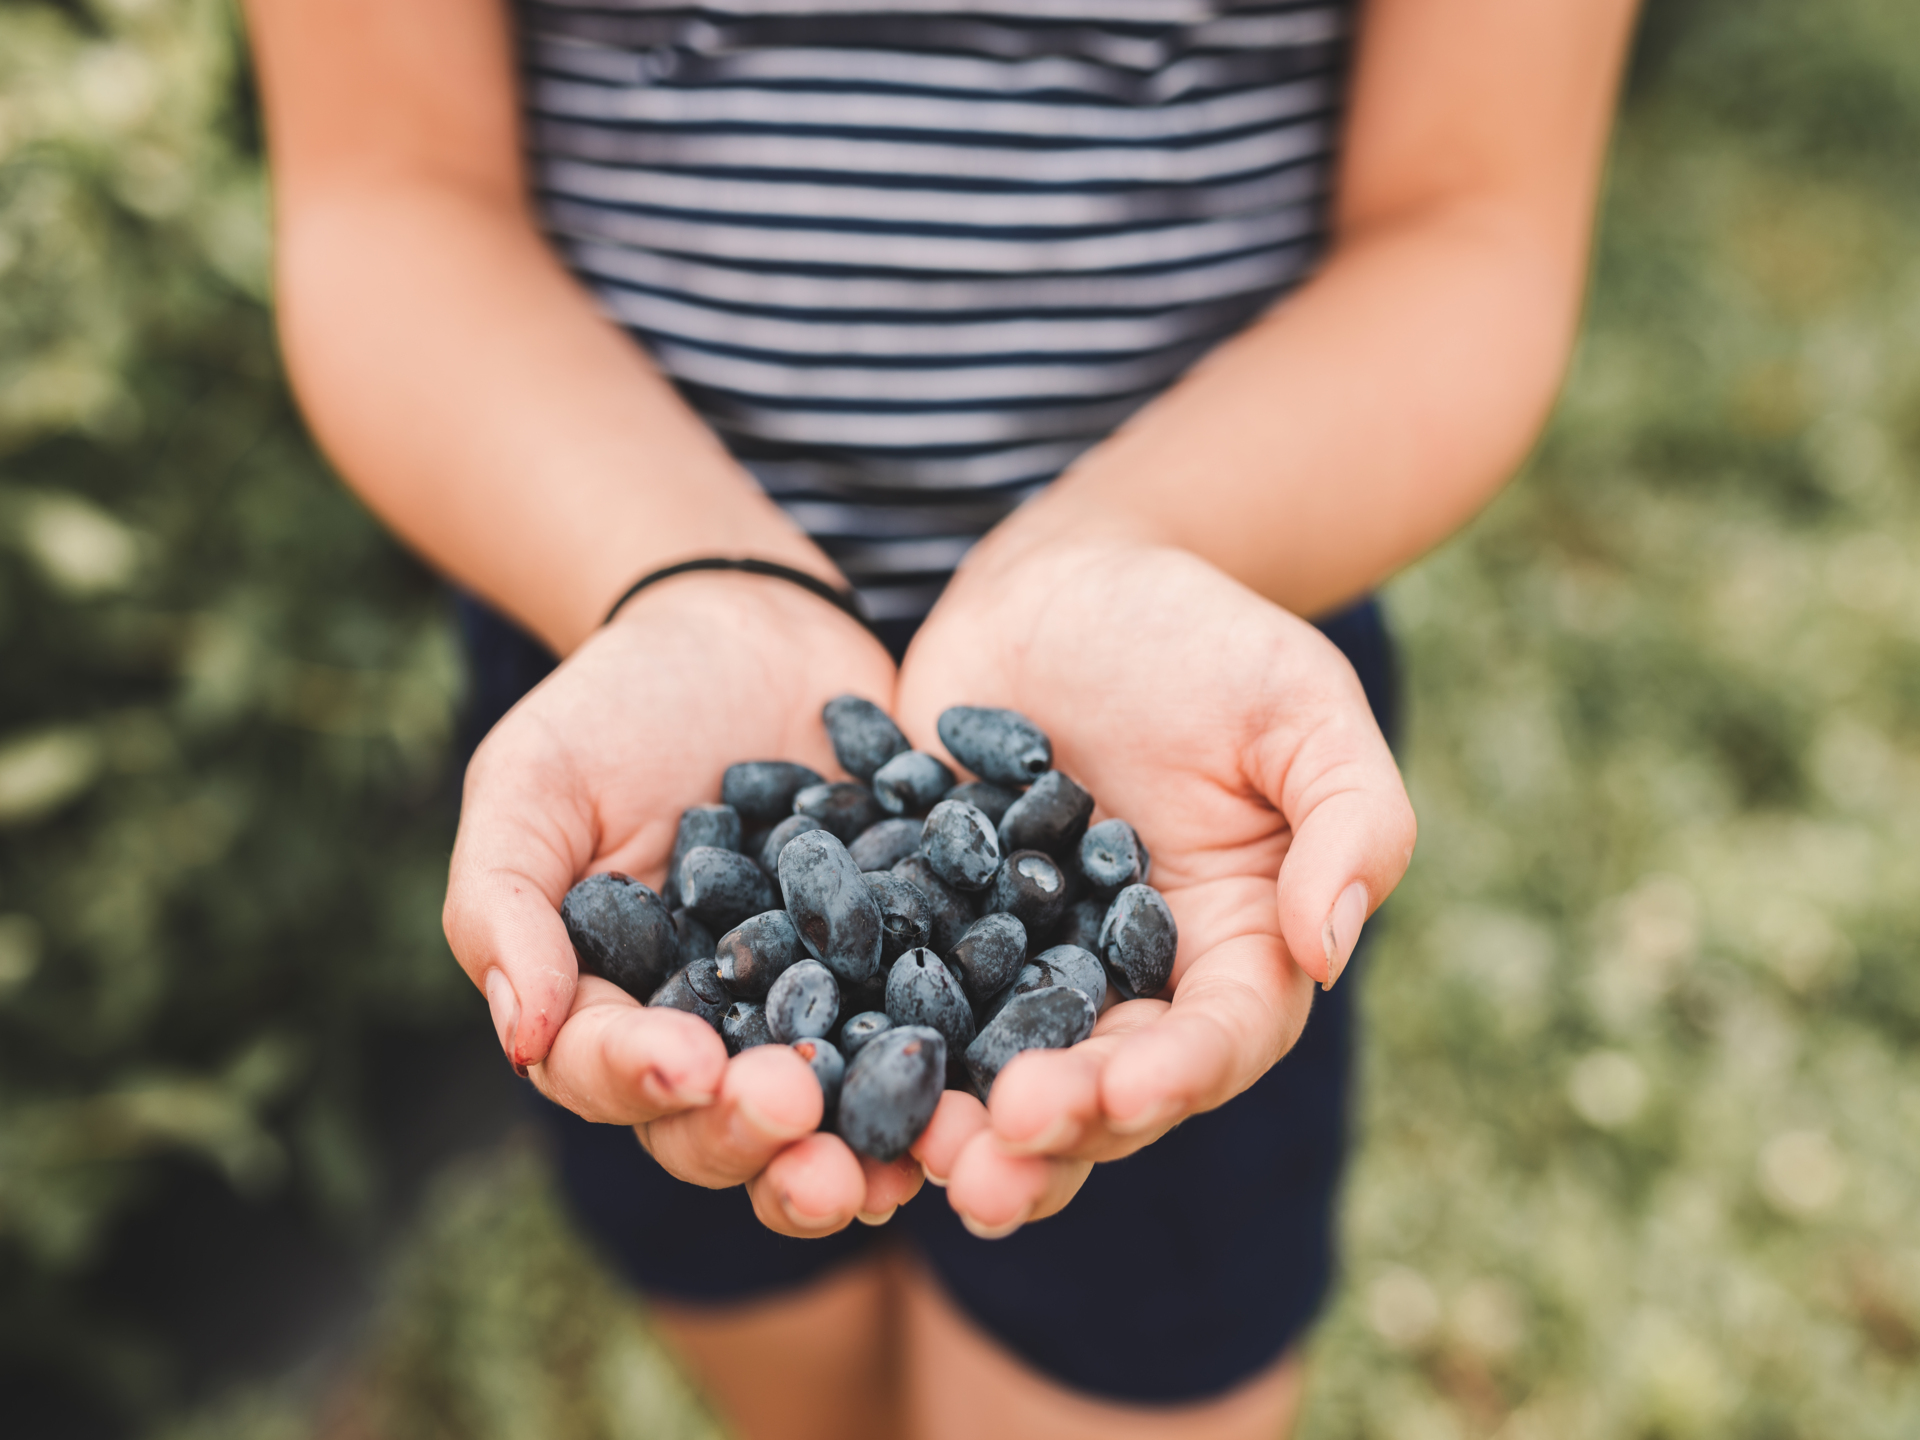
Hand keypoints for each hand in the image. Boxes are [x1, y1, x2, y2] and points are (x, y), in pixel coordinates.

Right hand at [442, 576, 922, 1234]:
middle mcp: (715, 1036)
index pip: (609, 1072)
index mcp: (610, 1009)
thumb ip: (505, 906)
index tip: (688, 1062)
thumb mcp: (530, 783)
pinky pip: (927, 1036)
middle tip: (799, 1118)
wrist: (747, 629)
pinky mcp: (906, 977)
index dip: (642, 1079)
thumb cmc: (613, 705)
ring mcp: (817, 1016)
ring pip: (828, 1115)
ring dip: (855, 1150)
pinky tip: (975, 1086)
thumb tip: (521, 1039)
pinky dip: (950, 1072)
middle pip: (720, 1125)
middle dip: (756, 1136)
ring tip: (887, 1166)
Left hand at [894, 536, 1414, 1236]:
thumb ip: (1348, 819)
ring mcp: (1018, 964)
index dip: (1172, 1078)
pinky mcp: (927, 930)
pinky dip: (860, 1039)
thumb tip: (1326, 946)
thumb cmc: (1207, 637)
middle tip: (983, 1173)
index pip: (1217, 1041)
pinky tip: (815, 1068)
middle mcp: (1125, 983)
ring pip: (992, 1069)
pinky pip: (893, 994)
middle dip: (1047, 1140)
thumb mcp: (1300, 704)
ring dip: (952, 1124)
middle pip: (1098, 1088)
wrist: (1071, 581)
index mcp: (1231, 951)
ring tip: (905, 1157)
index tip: (1117, 1093)